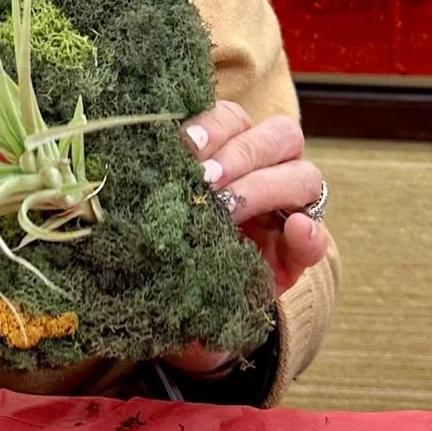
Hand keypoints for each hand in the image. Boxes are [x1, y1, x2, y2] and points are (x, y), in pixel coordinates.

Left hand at [165, 100, 327, 377]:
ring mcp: (288, 211)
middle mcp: (265, 171)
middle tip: (205, 180)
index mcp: (229, 150)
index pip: (234, 118)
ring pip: (304, 175)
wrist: (182, 312)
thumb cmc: (166, 247)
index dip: (212, 125)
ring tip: (229, 206)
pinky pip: (316, 237)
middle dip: (241, 153)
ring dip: (266, 185)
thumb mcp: (158, 213)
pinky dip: (308, 233)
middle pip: (279, 136)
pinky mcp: (298, 255)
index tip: (184, 146)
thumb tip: (115, 165)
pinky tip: (294, 232)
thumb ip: (154, 186)